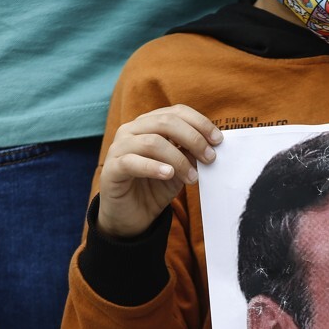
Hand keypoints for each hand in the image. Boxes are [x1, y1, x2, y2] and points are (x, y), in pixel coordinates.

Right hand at [97, 105, 222, 238]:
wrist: (132, 217)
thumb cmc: (155, 187)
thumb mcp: (179, 168)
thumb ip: (190, 153)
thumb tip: (210, 144)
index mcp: (148, 124)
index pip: (176, 112)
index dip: (200, 123)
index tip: (218, 141)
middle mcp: (131, 130)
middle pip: (165, 122)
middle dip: (193, 138)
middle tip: (209, 158)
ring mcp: (118, 148)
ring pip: (152, 142)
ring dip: (178, 159)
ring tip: (192, 177)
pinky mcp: (111, 169)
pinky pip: (132, 162)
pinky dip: (154, 167)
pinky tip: (168, 174)